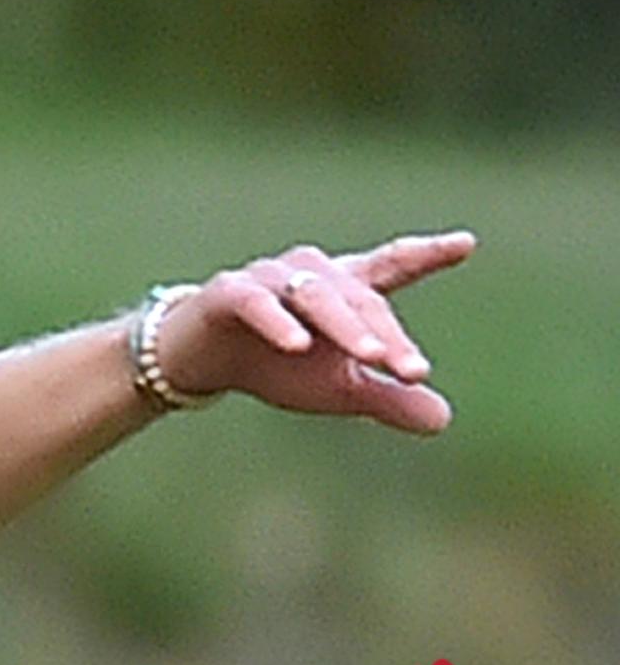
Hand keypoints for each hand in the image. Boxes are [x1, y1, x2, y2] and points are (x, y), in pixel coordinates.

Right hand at [154, 230, 476, 432]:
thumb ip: (386, 397)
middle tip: (412, 371)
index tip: (464, 244)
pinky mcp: (228, 293)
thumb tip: (443, 420)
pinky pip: (257, 302)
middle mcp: (311, 272)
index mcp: (344, 288)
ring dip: (345, 325)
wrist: (200, 362)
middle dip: (386, 333)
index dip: (426, 255)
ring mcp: (268, 278)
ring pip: (315, 294)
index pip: (390, 267)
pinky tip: (297, 345)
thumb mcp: (335, 389)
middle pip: (359, 295)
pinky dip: (278, 321)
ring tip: (368, 357)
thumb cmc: (275, 365)